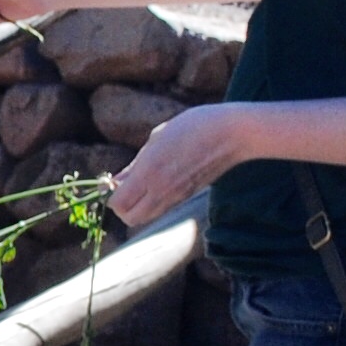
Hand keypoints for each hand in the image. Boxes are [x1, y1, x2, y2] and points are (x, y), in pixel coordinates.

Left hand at [105, 101, 252, 224]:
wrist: (233, 134)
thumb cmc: (193, 127)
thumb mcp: (158, 138)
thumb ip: (135, 165)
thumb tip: (115, 182)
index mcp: (150, 173)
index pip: (118, 204)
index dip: (112, 195)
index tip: (116, 180)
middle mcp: (161, 190)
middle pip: (130, 218)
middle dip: (122, 207)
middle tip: (126, 186)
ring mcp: (177, 196)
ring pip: (146, 217)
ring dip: (138, 206)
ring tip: (142, 183)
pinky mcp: (188, 196)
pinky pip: (161, 209)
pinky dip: (153, 202)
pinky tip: (159, 182)